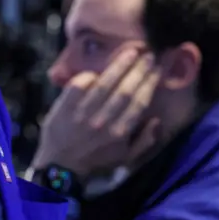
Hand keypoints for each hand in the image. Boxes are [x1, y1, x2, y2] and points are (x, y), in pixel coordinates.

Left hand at [31, 45, 160, 178]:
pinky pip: (77, 86)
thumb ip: (144, 141)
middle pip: (124, 90)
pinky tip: (96, 70)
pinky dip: (87, 77)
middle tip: (147, 54)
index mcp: (120, 133)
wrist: (61, 167)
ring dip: (118, 66)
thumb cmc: (96, 161)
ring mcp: (82, 114)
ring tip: (129, 52)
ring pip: (103, 84)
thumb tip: (157, 120)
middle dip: (138, 70)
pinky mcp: (64, 108)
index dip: (149, 83)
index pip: (139, 102)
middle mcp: (103, 122)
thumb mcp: (125, 158)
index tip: (157, 68)